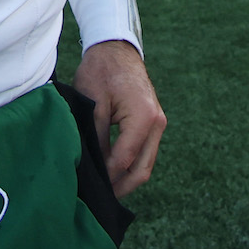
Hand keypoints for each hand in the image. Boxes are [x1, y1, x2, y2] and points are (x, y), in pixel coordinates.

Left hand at [72, 39, 165, 197]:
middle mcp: (157, 123)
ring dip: (127, 177)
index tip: (90, 189)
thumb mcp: (93, 105)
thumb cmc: (101, 71)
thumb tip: (94, 167)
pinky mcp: (153, 122)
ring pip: (146, 163)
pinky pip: (144, 151)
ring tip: (105, 190)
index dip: (108, 177)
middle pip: (143, 168)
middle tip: (100, 199)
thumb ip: (96, 139)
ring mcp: (158, 123)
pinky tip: (112, 173)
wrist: (116, 49)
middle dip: (122, 186)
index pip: (125, 159)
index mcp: (144, 118)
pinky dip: (131, 164)